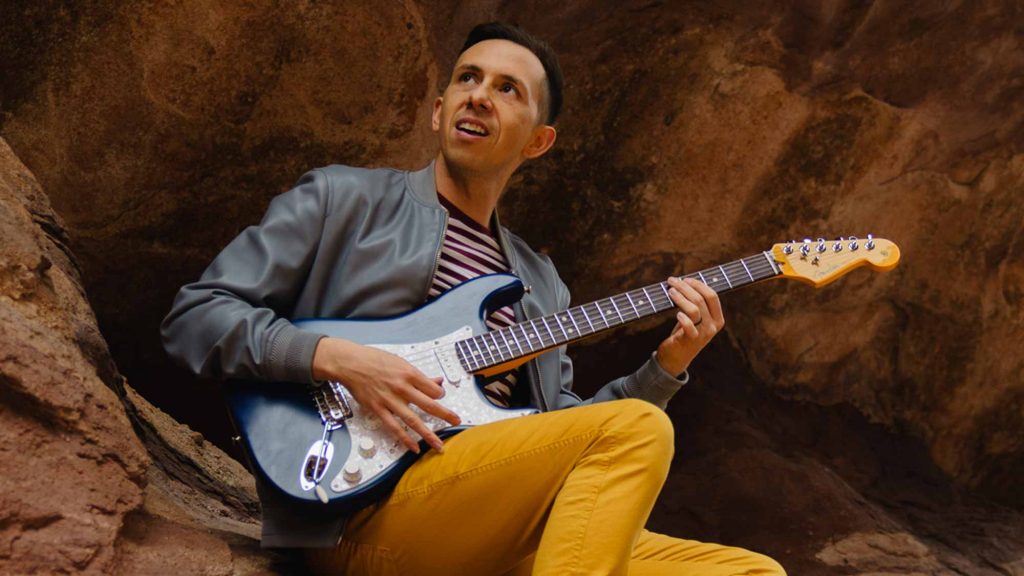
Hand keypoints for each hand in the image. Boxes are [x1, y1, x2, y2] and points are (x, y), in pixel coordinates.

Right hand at [311, 338, 460, 453]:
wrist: (350, 363)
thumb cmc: (375, 360)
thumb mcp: (400, 362)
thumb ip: (419, 376)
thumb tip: (436, 381)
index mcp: (409, 373)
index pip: (433, 389)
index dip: (440, 394)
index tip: (440, 397)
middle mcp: (402, 388)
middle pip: (429, 405)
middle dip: (445, 415)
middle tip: (456, 422)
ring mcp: (390, 400)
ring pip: (413, 420)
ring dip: (428, 434)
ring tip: (439, 445)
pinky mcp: (378, 409)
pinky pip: (394, 428)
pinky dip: (405, 439)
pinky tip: (414, 448)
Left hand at [655, 277, 724, 375]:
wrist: (676, 358)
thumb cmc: (684, 333)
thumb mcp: (695, 319)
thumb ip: (695, 304)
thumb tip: (684, 281)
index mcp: (717, 319)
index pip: (712, 296)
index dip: (698, 284)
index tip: (684, 279)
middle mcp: (713, 326)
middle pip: (702, 299)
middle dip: (686, 287)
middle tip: (672, 281)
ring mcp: (703, 334)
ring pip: (695, 309)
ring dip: (681, 297)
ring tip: (670, 292)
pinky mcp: (691, 340)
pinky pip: (689, 326)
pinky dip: (683, 317)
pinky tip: (676, 313)